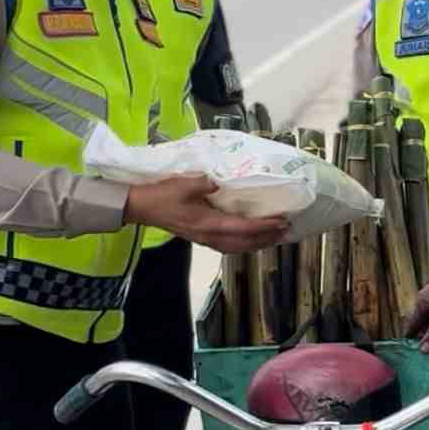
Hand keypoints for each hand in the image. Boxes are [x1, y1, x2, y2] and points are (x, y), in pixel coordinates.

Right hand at [125, 176, 287, 252]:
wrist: (141, 207)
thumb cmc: (163, 194)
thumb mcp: (185, 183)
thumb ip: (205, 183)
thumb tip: (222, 181)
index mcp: (207, 223)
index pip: (242, 228)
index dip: (263, 226)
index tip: (282, 220)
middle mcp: (209, 236)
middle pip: (244, 243)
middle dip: (266, 238)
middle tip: (287, 230)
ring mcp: (205, 239)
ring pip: (237, 247)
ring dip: (257, 243)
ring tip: (275, 237)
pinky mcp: (201, 238)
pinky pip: (229, 246)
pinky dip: (244, 244)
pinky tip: (251, 239)